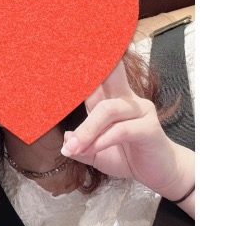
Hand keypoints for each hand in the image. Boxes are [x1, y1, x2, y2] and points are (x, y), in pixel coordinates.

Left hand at [60, 61, 193, 199]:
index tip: (66, 52)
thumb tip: (66, 139)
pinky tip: (93, 149)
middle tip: (66, 63)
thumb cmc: (128, 158)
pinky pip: (122, 130)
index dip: (83, 65)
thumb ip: (81, 147)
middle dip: (92, 66)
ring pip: (108, 109)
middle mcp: (126, 99)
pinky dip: (103, 140)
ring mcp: (140, 111)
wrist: (159, 173)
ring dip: (87, 129)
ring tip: (75, 147)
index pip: (96, 78)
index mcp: (111, 100)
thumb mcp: (96, 155)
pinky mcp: (149, 128)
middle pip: (109, 74)